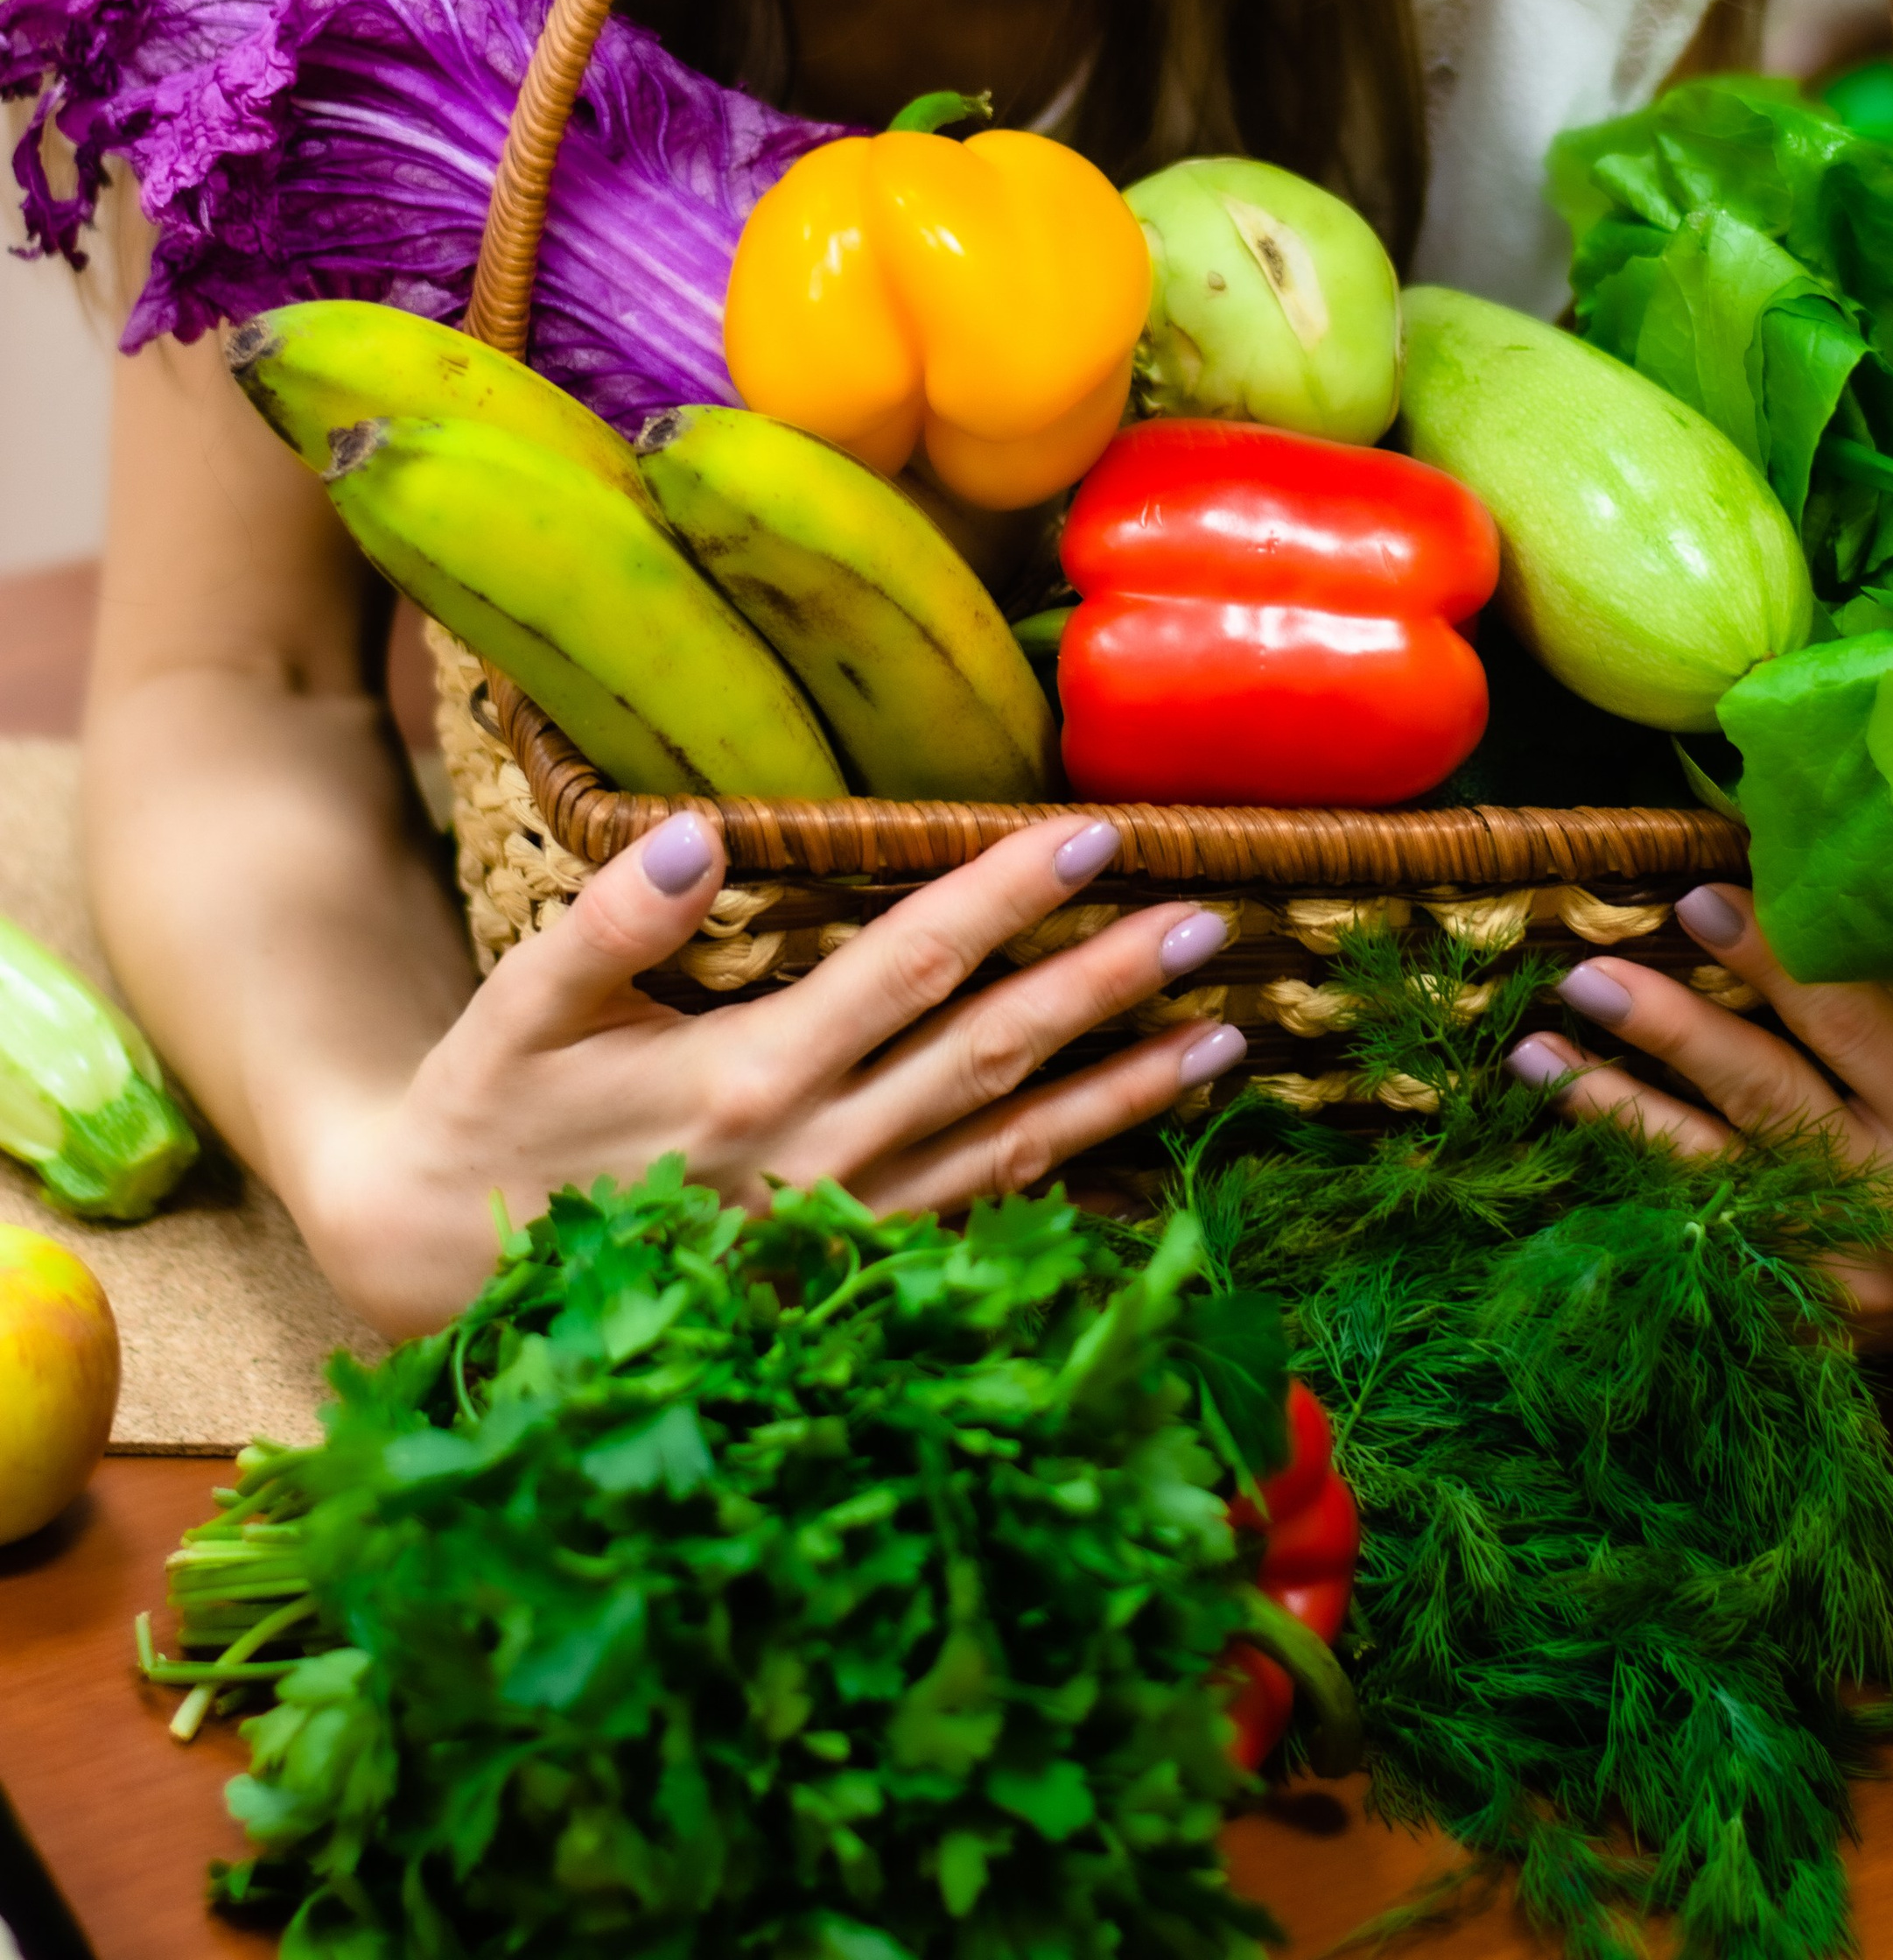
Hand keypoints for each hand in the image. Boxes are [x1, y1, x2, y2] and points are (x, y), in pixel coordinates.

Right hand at [299, 811, 1241, 1339]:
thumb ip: (611, 921)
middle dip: (1106, 983)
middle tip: (1211, 918)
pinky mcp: (850, 1291)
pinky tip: (1146, 1152)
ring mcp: (844, 1239)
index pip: (909, 968)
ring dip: (1125, 1093)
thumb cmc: (484, 1116)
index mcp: (748, 1081)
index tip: (1094, 837)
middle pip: (992, 1056)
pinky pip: (985, 1229)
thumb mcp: (519, 1007)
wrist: (433, 1277)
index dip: (1004, 897)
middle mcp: (817, 1164)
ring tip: (1226, 1036)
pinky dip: (1072, 1188)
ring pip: (1013, 1151)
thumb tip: (696, 833)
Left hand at [1506, 883, 1892, 1352]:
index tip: (1701, 898)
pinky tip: (1555, 1162)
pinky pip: (1706, 1257)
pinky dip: (1633, 1208)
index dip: (1775, 962)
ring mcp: (1842, 1270)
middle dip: (1669, 1036)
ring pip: (1712, 1186)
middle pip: (1763, 1105)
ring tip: (1530, 1058)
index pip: (1850, 1029)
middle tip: (1587, 975)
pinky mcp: (1808, 1316)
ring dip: (1615, 1119)